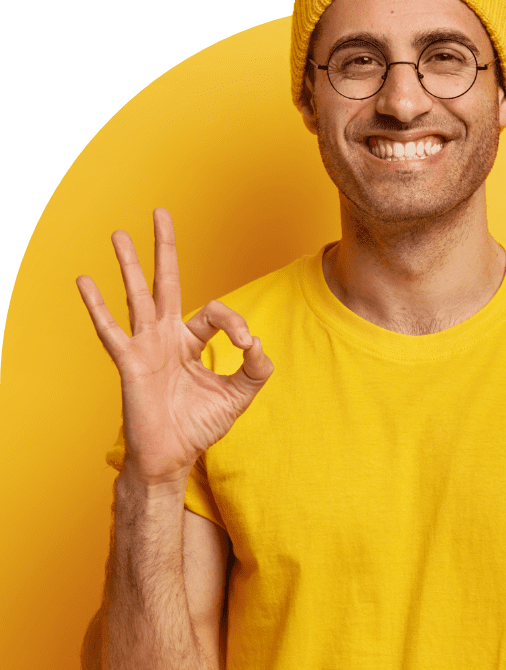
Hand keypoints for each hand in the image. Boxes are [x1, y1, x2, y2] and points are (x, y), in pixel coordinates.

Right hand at [77, 208, 273, 484]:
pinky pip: (111, 330)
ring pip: (137, 297)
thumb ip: (255, 370)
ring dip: (129, 265)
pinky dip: (97, 306)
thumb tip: (257, 343)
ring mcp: (145, 347)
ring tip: (119, 233)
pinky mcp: (130, 363)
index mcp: (191, 341)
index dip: (234, 323)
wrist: (172, 456)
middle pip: (166, 283)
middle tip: (160, 213)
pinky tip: (84, 281)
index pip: (215, 313)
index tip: (246, 347)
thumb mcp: (238, 396)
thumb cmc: (200, 426)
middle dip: (165, 248)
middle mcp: (166, 337)